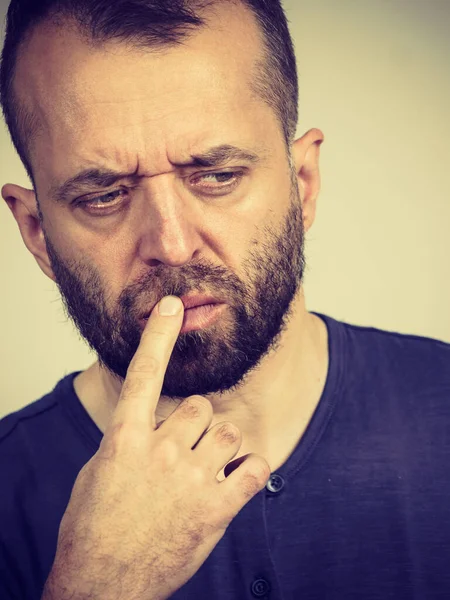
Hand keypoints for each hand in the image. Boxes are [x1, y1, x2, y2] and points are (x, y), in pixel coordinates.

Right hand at [42, 295, 270, 599]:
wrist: (102, 583)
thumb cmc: (93, 527)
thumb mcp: (98, 472)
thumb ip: (129, 440)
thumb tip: (149, 425)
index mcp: (124, 438)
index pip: (142, 373)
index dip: (159, 336)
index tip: (171, 306)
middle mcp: (160, 451)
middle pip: (200, 406)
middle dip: (197, 424)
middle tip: (186, 450)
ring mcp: (190, 479)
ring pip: (229, 432)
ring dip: (222, 446)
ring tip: (207, 469)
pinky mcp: (216, 509)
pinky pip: (255, 470)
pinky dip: (252, 472)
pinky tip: (237, 483)